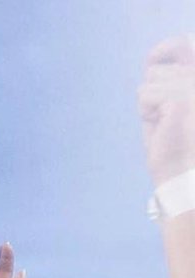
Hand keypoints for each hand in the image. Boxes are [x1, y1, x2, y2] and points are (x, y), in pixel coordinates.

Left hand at [139, 37, 194, 186]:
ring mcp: (193, 84)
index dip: (163, 50)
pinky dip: (147, 113)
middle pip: (155, 69)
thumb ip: (169, 79)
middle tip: (167, 118)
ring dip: (150, 107)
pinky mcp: (181, 98)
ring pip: (147, 82)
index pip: (181, 45)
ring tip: (168, 123)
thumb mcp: (171, 106)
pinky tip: (164, 126)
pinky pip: (144, 95)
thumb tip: (154, 61)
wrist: (182, 175)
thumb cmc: (176, 143)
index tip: (154, 60)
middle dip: (153, 95)